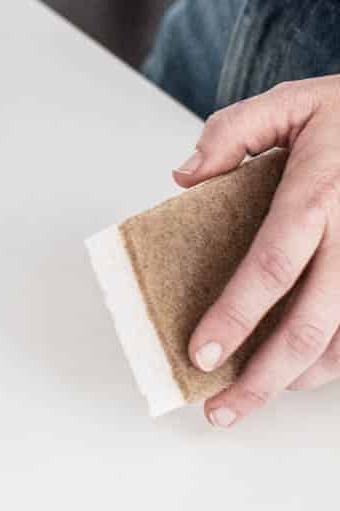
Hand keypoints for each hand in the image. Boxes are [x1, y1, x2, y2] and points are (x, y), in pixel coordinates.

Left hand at [174, 76, 339, 426]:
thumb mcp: (290, 101)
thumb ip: (232, 132)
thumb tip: (185, 177)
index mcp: (316, 194)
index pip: (271, 266)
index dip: (236, 315)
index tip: (202, 352)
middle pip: (308, 326)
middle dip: (262, 377)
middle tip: (219, 409)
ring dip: (297, 380)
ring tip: (251, 398)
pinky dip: (332, 361)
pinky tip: (300, 374)